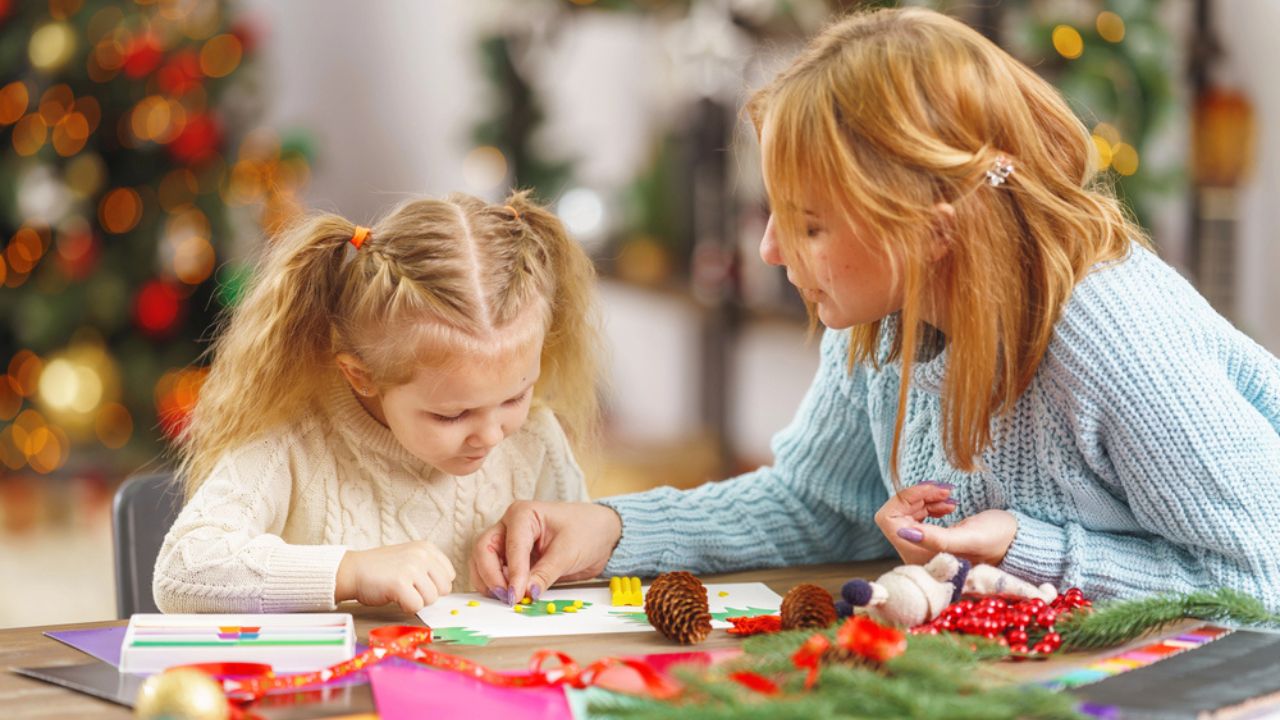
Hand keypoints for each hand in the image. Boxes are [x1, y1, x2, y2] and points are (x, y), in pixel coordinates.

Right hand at [335, 540, 455, 613]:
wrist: (353, 570)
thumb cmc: (381, 569)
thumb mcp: (410, 558)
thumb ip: (429, 568)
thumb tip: (446, 589)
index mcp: (427, 548)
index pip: (449, 575)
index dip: (434, 585)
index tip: (418, 583)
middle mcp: (422, 555)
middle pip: (444, 589)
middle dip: (428, 595)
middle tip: (409, 590)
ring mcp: (411, 568)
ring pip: (431, 599)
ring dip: (416, 601)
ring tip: (400, 592)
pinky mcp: (400, 583)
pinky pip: (416, 606)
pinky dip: (406, 607)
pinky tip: (395, 598)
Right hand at [469, 500, 621, 605]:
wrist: (601, 533)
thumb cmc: (587, 531)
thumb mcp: (568, 553)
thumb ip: (545, 573)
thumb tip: (525, 594)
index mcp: (523, 514)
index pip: (511, 545)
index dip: (512, 573)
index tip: (516, 595)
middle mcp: (510, 525)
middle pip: (484, 550)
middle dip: (490, 576)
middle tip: (507, 597)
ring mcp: (508, 541)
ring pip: (482, 561)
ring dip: (489, 582)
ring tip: (507, 599)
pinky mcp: (512, 557)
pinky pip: (493, 570)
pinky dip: (495, 584)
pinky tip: (509, 595)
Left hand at [875, 481, 1017, 566]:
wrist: (1016, 543)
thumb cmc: (998, 541)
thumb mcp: (970, 538)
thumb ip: (938, 539)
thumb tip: (904, 531)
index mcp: (921, 559)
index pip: (889, 521)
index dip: (906, 499)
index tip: (933, 491)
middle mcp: (916, 556)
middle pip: (895, 514)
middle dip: (917, 497)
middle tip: (945, 491)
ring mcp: (921, 548)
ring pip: (905, 512)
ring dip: (924, 498)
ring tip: (949, 496)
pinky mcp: (928, 540)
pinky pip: (915, 515)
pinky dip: (928, 503)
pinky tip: (947, 504)